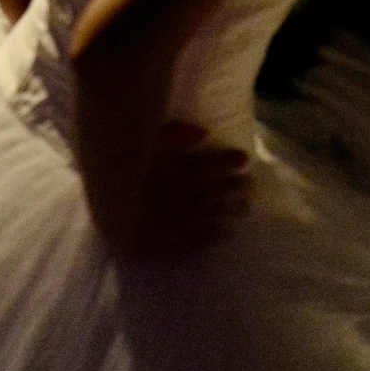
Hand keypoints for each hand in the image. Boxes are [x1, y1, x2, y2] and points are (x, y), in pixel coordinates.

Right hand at [109, 123, 252, 256]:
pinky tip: (230, 231)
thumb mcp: (148, 144)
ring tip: (246, 207)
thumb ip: (175, 135)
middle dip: (239, 185)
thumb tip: (202, 132)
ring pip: (222, 211)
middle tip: (250, 183)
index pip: (219, 162)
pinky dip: (222, 232)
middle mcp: (197, 192)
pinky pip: (210, 235)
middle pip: (225, 187)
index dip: (232, 160)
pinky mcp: (186, 238)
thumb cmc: (128, 176)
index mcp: (189, 168)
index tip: (244, 159)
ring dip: (236, 208)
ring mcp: (193, 217)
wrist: (118, 216)